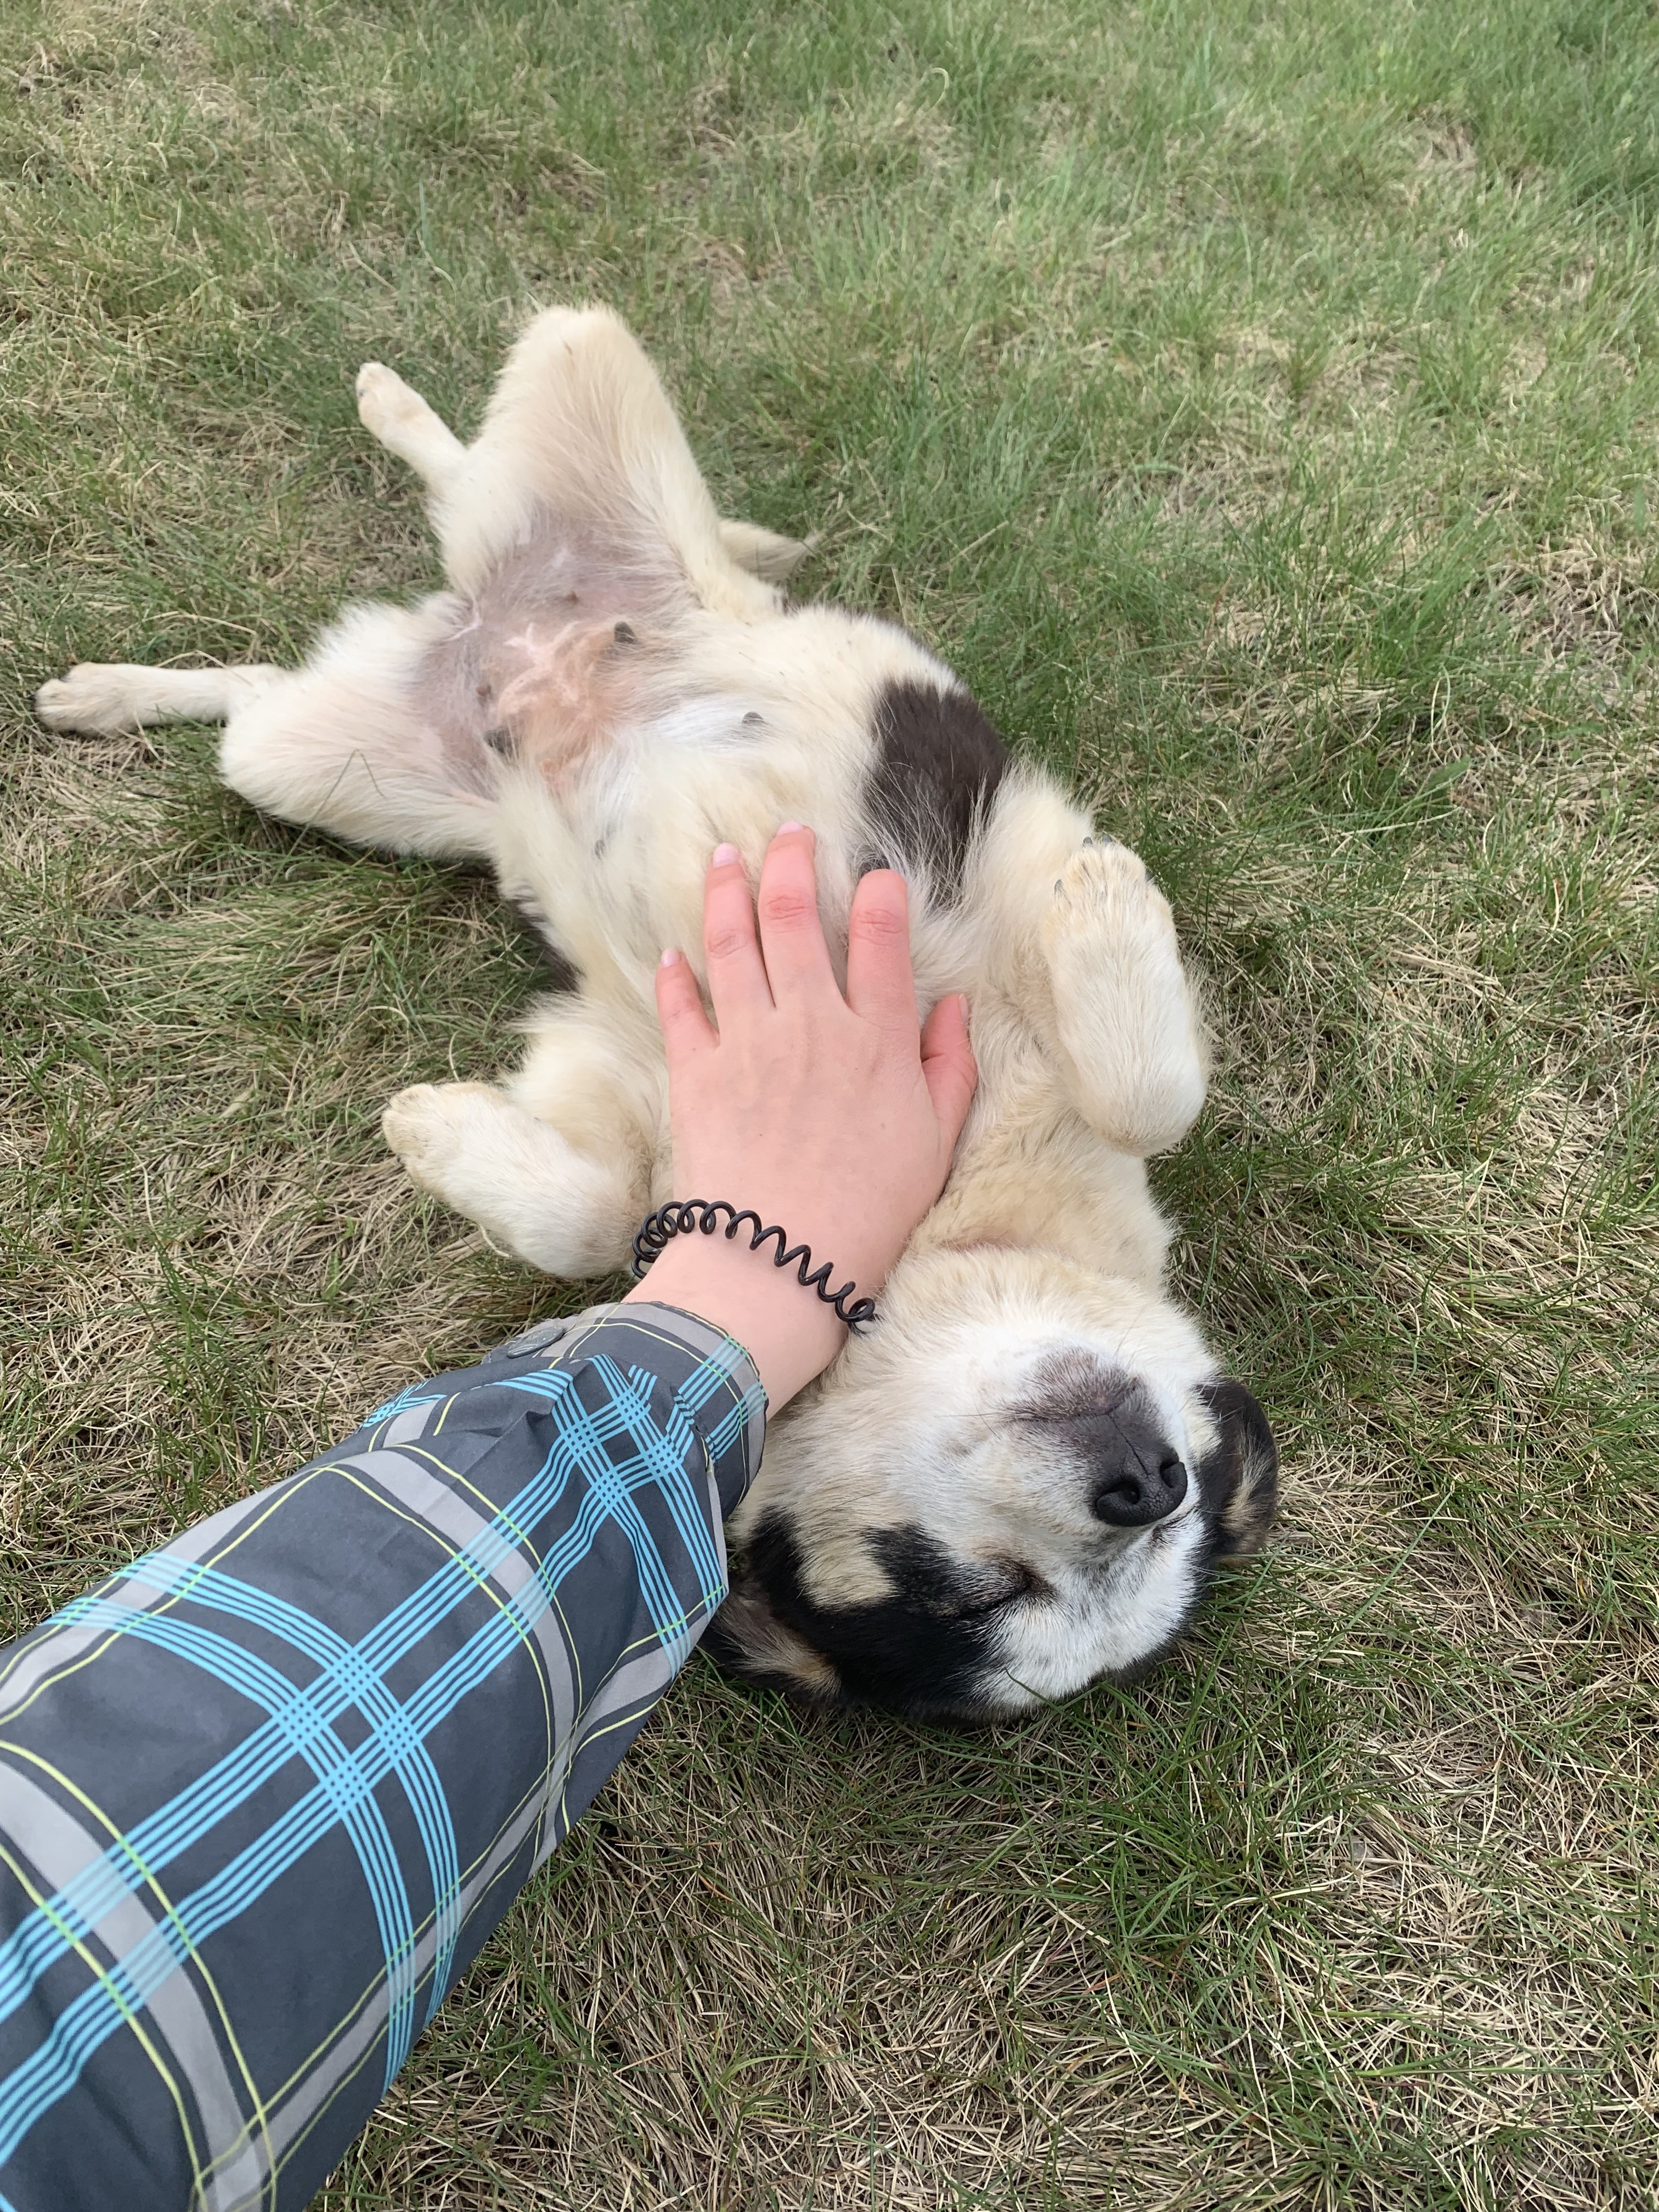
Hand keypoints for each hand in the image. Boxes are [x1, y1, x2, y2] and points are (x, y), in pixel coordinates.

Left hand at [622, 824, 976, 1405]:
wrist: (778, 1265)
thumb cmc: (869, 1215)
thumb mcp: (935, 1144)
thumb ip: (949, 1068)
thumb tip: (954, 1007)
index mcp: (877, 1039)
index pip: (882, 937)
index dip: (881, 893)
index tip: (877, 875)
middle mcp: (811, 1024)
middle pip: (796, 916)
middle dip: (791, 861)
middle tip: (787, 832)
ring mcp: (748, 1042)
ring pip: (731, 941)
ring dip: (725, 890)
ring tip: (723, 856)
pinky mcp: (695, 1072)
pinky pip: (680, 1006)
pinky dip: (675, 973)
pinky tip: (673, 953)